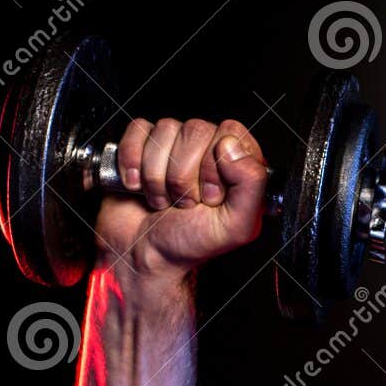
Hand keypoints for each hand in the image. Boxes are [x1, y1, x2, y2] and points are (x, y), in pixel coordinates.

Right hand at [94, 117, 268, 280]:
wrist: (144, 255)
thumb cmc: (190, 243)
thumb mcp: (236, 227)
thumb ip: (252, 187)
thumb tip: (232, 147)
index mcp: (237, 164)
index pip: (230, 133)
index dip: (216, 165)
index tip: (210, 197)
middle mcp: (207, 149)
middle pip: (196, 129)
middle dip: (184, 175)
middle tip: (185, 203)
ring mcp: (174, 146)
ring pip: (166, 129)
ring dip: (158, 175)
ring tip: (164, 200)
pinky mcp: (142, 145)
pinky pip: (138, 129)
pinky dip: (132, 161)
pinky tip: (138, 186)